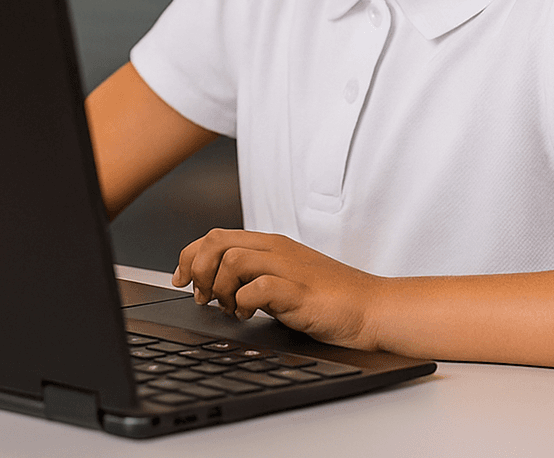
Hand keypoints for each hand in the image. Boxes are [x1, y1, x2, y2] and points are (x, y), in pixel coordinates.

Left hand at [172, 229, 385, 349]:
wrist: (372, 307)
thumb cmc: (331, 297)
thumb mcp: (285, 280)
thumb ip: (255, 278)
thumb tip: (218, 288)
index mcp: (271, 245)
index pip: (215, 236)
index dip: (189, 256)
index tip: (181, 279)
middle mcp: (276, 250)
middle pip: (216, 241)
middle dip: (198, 269)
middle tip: (202, 296)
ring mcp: (288, 268)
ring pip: (232, 260)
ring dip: (221, 288)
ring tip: (231, 310)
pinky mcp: (298, 291)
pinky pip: (257, 287)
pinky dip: (244, 303)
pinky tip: (250, 316)